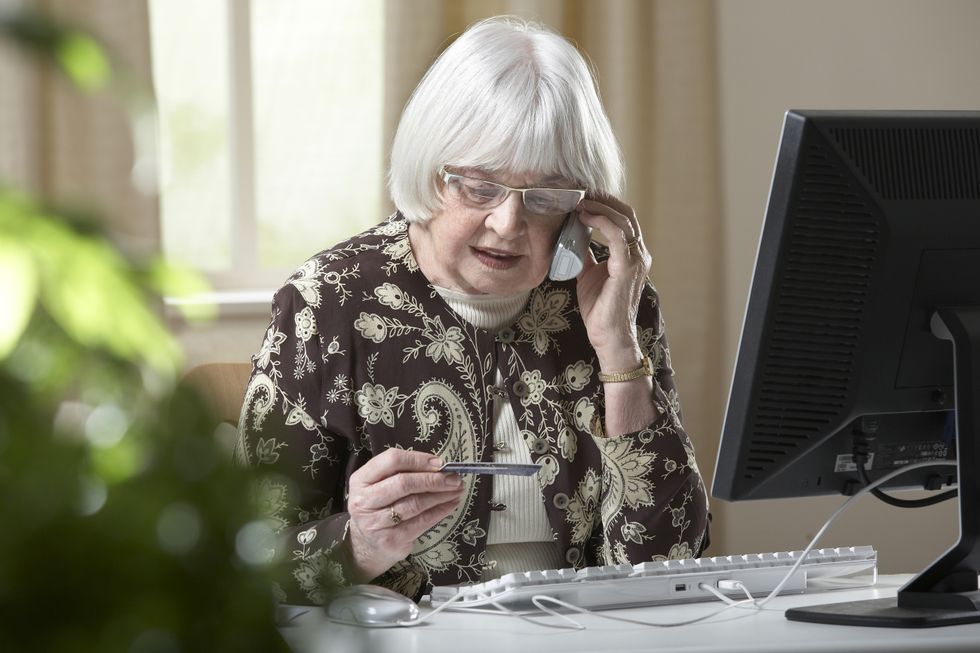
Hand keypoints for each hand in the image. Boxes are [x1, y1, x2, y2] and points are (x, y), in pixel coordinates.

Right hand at [346, 448, 465, 580]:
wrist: (366, 544)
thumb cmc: (379, 505)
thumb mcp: (380, 484)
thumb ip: (403, 471)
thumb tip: (440, 466)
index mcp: (361, 479)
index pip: (391, 460)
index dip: (418, 460)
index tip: (440, 463)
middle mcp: (364, 501)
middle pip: (404, 483)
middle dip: (433, 479)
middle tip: (454, 478)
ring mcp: (376, 523)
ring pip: (415, 504)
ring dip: (441, 495)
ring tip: (457, 490)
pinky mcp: (391, 540)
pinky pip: (421, 522)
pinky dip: (440, 511)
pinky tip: (451, 504)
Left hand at [575, 196, 651, 372]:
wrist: (607, 336)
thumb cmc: (599, 308)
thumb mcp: (588, 273)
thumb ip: (585, 254)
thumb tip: (572, 236)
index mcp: (631, 254)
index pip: (623, 218)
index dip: (605, 203)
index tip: (583, 194)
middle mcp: (639, 253)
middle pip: (625, 213)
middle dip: (603, 198)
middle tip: (580, 190)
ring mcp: (636, 260)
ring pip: (623, 220)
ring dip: (600, 206)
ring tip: (579, 199)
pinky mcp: (627, 268)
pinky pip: (616, 235)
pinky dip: (601, 221)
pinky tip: (584, 216)